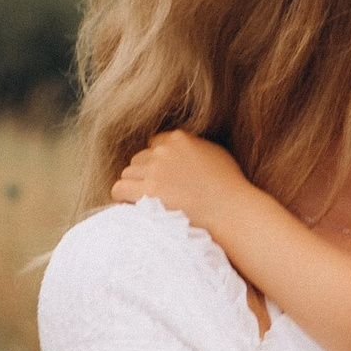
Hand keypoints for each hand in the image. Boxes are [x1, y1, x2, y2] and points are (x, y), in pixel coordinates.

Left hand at [111, 128, 247, 229]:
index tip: (164, 177)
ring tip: (148, 202)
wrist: (231, 211)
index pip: (154, 144)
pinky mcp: (148, 191)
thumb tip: (178, 148)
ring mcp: (155, 170)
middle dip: (145, 174)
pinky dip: (123, 197)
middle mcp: (164, 151)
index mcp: (180, 139)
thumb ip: (193, 146)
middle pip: (139, 159)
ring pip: (128, 174)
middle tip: (157, 193)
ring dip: (135, 187)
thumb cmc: (229, 187)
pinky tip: (134, 206)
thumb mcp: (214, 154)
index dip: (157, 162)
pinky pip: (119, 189)